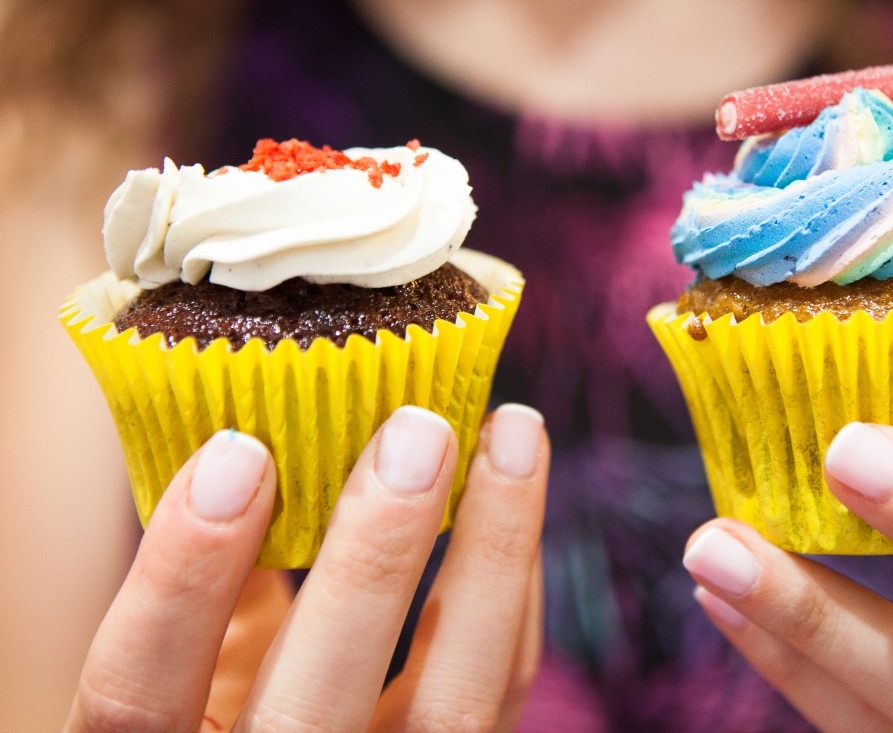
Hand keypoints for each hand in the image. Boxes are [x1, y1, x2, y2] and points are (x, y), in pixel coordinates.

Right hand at [66, 403, 548, 731]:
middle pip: (309, 712)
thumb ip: (211, 584)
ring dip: (490, 555)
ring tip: (512, 434)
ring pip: (453, 704)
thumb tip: (254, 443)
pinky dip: (513, 582)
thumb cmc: (224, 708)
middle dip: (371, 560)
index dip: (180, 580)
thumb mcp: (189, 666)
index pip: (136, 695)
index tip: (235, 453)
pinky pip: (504, 683)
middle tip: (417, 431)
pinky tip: (514, 494)